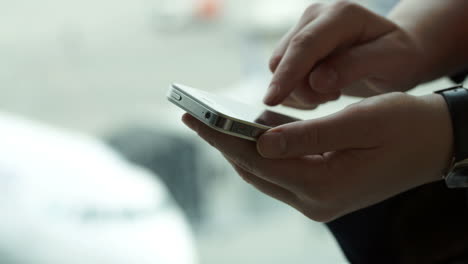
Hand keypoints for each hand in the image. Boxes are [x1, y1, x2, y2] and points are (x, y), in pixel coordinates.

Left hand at [182, 92, 452, 221]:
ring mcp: (317, 200)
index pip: (257, 160)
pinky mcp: (321, 191)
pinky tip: (247, 134)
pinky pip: (280, 172)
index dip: (222, 137)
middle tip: (194, 119)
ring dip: (239, 148)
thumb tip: (259, 143)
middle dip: (223, 142)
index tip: (194, 119)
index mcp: (323, 186)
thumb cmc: (403, 127)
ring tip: (213, 125)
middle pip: (254, 169)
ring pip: (264, 172)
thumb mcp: (357, 124)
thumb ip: (306, 136)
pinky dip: (262, 153)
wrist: (434, 144)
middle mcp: (315, 201)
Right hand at [264, 1, 425, 108]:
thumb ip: (356, 66)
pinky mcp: (295, 45)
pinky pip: (280, 73)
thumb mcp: (392, 61)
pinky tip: (321, 92)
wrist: (395, 52)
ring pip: (278, 67)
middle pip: (284, 58)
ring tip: (332, 93)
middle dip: (299, 88)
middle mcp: (316, 16)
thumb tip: (317, 81)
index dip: (287, 73)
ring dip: (299, 91)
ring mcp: (302, 29)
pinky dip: (295, 90)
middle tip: (333, 98)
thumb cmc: (400, 56)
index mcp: (341, 15)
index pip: (305, 45)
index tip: (273, 100)